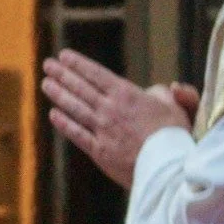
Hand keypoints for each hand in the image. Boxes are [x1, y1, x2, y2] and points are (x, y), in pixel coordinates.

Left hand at [42, 50, 194, 188]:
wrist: (167, 168)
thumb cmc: (175, 137)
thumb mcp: (178, 107)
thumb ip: (167, 94)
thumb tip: (161, 90)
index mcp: (127, 95)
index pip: (97, 74)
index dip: (78, 64)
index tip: (64, 55)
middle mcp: (110, 109)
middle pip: (81, 88)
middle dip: (63, 74)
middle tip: (48, 64)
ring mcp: (102, 130)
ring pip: (75, 108)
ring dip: (59, 94)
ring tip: (46, 84)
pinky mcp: (99, 151)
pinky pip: (77, 134)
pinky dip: (64, 123)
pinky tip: (53, 114)